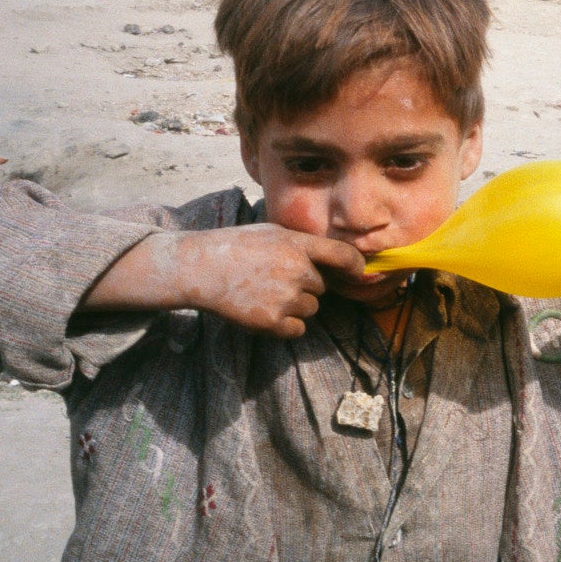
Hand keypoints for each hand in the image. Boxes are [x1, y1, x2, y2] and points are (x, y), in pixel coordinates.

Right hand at [85, 225, 364, 338]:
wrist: (200, 268)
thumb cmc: (237, 246)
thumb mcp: (273, 232)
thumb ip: (304, 245)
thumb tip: (337, 258)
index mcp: (299, 245)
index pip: (344, 256)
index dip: (356, 267)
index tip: (360, 274)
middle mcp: (298, 271)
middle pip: (323, 288)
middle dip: (306, 286)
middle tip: (274, 278)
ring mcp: (286, 297)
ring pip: (311, 309)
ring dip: (295, 306)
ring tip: (264, 292)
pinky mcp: (273, 322)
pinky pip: (298, 329)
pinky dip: (285, 325)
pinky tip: (262, 309)